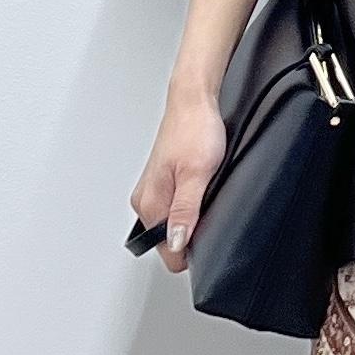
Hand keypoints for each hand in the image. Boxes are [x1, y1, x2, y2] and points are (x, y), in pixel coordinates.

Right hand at [130, 91, 226, 271]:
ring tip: (204, 194)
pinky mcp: (161, 182)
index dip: (191, 252)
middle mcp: (146, 200)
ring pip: (172, 225)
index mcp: (150, 203)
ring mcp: (152, 191)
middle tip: (209, 208)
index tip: (206, 237)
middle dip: (192, 234)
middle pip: (169, 241)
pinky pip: (174, 209)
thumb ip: (186, 211)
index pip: (168, 252)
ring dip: (191, 218)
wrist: (193, 101)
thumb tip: (177, 243)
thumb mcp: (198, 174)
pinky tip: (200, 187)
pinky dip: (190, 205)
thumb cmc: (195, 129)